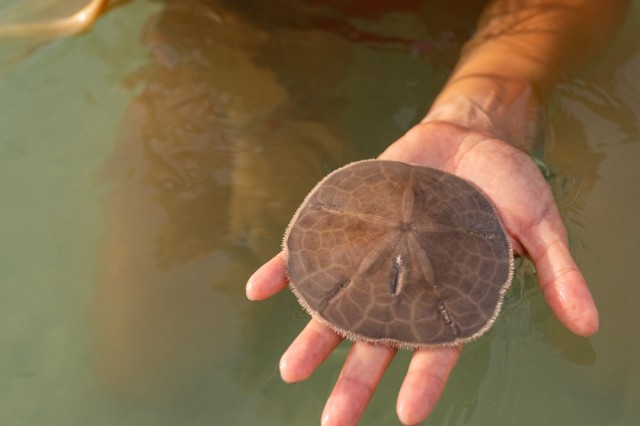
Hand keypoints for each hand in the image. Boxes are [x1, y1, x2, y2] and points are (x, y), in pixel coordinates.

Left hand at [246, 120, 598, 424]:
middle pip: (378, 339)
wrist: (467, 136)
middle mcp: (406, 283)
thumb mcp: (538, 223)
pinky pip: (313, 252)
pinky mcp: (353, 225)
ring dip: (314, 336)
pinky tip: (259, 288)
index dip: (424, 379)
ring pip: (340, 304)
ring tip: (290, 368)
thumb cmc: (505, 183)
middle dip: (355, 379)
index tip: (407, 414)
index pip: (437, 346)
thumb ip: (558, 271)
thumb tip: (589, 326)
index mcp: (449, 293)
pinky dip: (286, 270)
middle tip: (333, 421)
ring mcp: (374, 256)